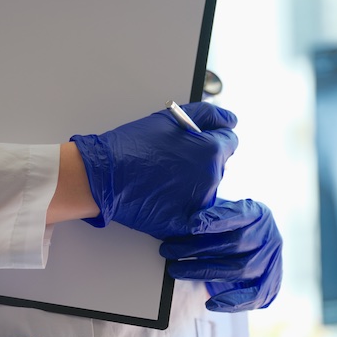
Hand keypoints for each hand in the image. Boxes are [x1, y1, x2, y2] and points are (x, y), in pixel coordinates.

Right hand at [69, 102, 238, 239]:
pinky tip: (167, 194)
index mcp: (211, 150)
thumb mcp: (172, 118)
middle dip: (204, 158)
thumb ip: (208, 115)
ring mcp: (200, 201)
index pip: (230, 141)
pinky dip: (186, 203)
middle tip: (174, 157)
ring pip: (208, 186)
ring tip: (165, 175)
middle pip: (219, 164)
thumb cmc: (133, 145)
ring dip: (195, 180)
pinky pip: (198, 213)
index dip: (213, 137)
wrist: (105, 176)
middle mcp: (212, 177)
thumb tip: (230, 120)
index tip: (198, 140)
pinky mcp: (187, 221)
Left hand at [160, 199, 282, 311]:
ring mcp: (271, 261)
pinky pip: (254, 295)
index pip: (238, 214)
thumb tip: (180, 219)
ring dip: (202, 272)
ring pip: (238, 269)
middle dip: (197, 248)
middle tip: (169, 249)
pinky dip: (231, 301)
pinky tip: (210, 302)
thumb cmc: (231, 226)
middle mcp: (268, 236)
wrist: (256, 244)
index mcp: (257, 213)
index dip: (216, 219)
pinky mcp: (270, 284)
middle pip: (234, 243)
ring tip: (176, 270)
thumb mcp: (222, 210)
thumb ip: (208, 211)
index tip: (191, 224)